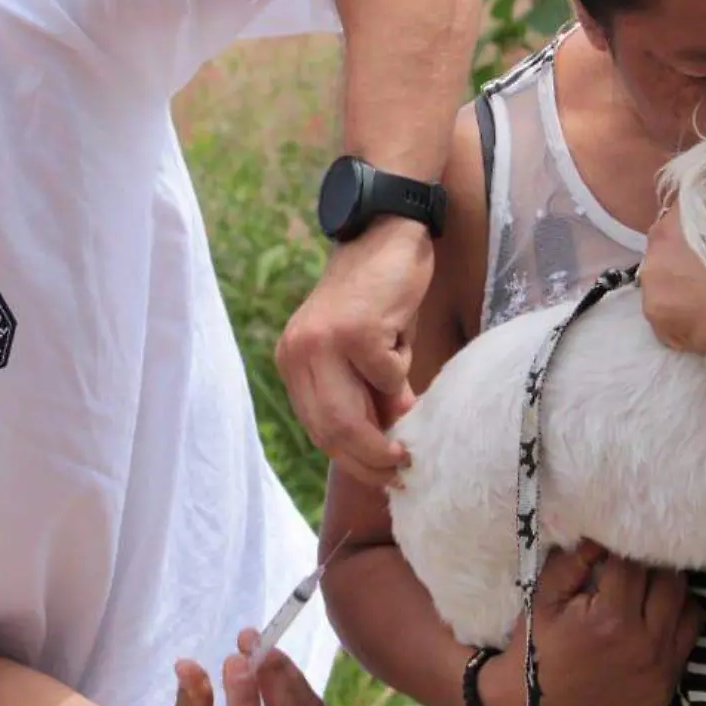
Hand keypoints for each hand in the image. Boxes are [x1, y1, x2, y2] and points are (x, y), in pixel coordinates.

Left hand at [277, 217, 435, 485]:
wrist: (388, 228)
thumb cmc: (380, 292)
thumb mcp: (363, 350)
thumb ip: (366, 394)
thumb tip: (389, 449)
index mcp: (293, 361)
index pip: (317, 429)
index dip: (351, 459)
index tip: (382, 477)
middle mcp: (297, 353)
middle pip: (330, 433)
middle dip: (370, 460)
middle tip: (402, 471)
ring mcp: (322, 343)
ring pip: (353, 417)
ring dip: (388, 433)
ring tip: (411, 433)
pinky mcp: (355, 332)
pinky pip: (388, 378)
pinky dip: (404, 373)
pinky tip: (403, 341)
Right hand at [479, 542, 702, 705]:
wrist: (534, 703)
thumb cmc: (537, 643)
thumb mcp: (545, 595)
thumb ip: (574, 560)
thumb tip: (602, 533)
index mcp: (612, 620)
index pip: (634, 564)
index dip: (622, 550)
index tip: (612, 548)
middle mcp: (645, 645)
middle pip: (671, 581)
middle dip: (650, 567)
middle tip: (630, 566)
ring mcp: (660, 669)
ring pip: (688, 607)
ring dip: (668, 593)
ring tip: (644, 591)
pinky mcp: (667, 686)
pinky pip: (688, 639)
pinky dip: (674, 622)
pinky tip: (651, 618)